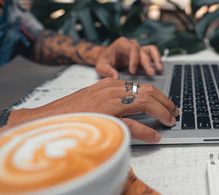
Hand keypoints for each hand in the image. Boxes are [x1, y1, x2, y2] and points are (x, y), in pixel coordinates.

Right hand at [7, 79, 177, 142]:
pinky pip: (132, 122)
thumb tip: (134, 112)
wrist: (45, 118)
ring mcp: (108, 100)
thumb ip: (114, 102)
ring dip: (161, 111)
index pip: (142, 85)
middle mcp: (111, 88)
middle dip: (165, 101)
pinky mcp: (104, 116)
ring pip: (144, 101)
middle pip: (147, 90)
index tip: (167, 104)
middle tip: (173, 112)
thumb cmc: (71, 112)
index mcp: (110, 83)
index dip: (158, 95)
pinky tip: (155, 135)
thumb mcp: (96, 101)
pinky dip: (146, 130)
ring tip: (169, 120)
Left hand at [95, 37, 163, 78]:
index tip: (132, 71)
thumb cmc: (104, 60)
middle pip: (142, 51)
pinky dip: (157, 60)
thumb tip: (116, 77)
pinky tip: (159, 68)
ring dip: (156, 59)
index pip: (131, 48)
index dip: (134, 59)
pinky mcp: (142, 55)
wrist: (105, 58)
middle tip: (151, 73)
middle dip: (147, 62)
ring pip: (151, 50)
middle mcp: (131, 44)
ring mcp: (138, 49)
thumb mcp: (101, 66)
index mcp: (121, 44)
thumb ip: (107, 71)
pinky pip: (152, 54)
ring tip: (160, 69)